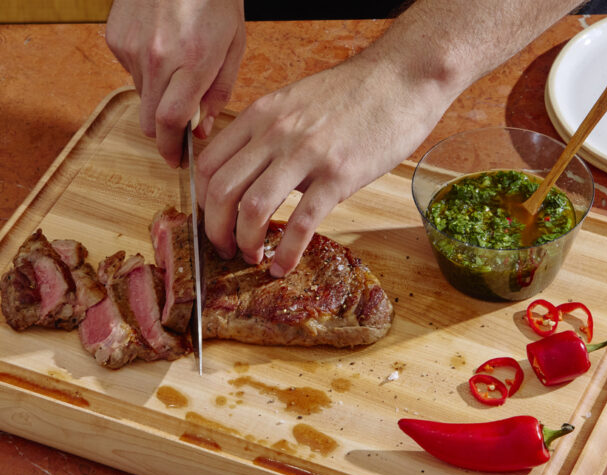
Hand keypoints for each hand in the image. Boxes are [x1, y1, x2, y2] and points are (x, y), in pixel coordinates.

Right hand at [105, 0, 245, 166]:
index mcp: (192, 61)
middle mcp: (158, 57)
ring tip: (177, 70)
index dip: (171, 149)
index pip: (170, 122)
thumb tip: (200, 129)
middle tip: (177, 132)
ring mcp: (132, 47)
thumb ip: (218, 93)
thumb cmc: (215, 0)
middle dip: (163, 133)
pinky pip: (130, 71)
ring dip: (156, 97)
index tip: (176, 160)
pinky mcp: (116, 37)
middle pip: (149, 120)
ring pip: (140, 96)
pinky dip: (145, 71)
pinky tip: (161, 48)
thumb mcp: (233, 47)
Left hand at [196, 53, 453, 275]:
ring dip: (245, 243)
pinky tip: (284, 266)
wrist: (403, 76)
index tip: (214, 219)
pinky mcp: (339, 175)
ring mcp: (306, 154)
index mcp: (260, 114)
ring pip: (251, 208)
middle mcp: (275, 133)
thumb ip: (270, 134)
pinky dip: (286, 252)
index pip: (209, 164)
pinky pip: (301, 222)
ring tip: (253, 257)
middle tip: (224, 248)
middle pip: (221, 190)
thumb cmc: (354, 92)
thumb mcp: (296, 102)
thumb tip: (255, 173)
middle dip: (215, 230)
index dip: (202, 201)